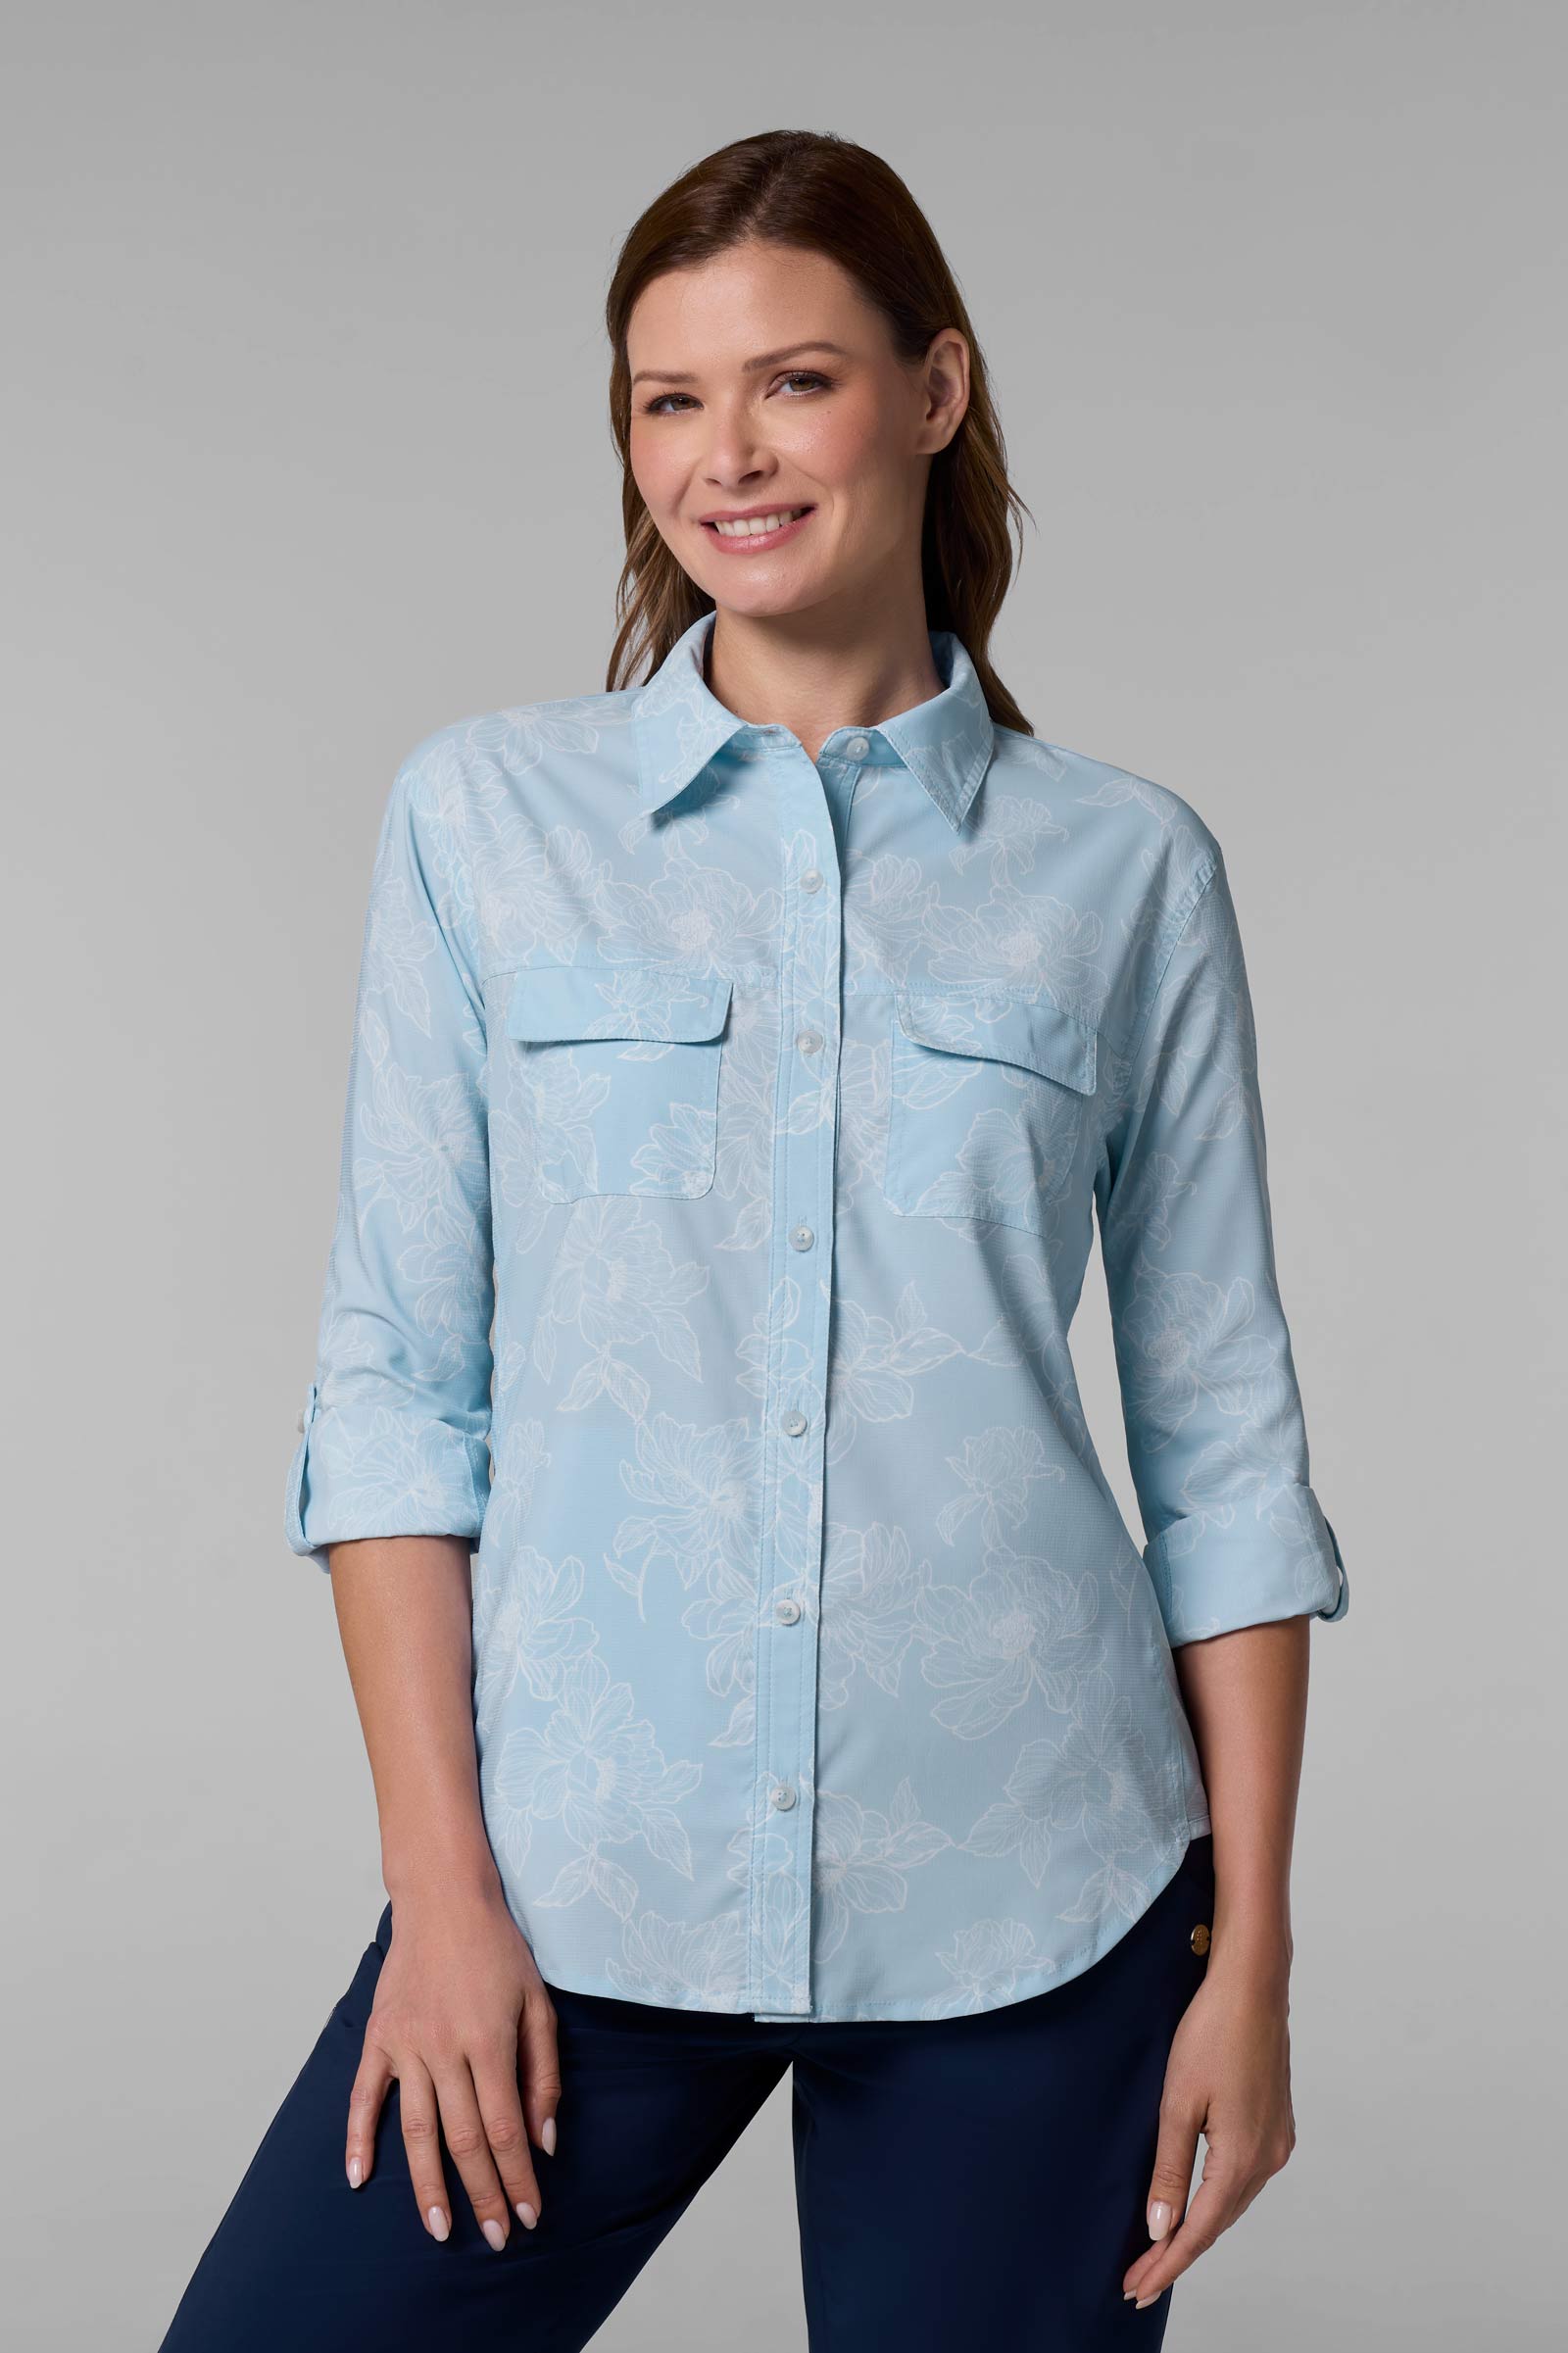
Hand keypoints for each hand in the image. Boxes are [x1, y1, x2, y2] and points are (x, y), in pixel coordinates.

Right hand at [344, 1882, 560, 2249]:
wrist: (444, 1899)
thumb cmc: (500, 1950)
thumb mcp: (538, 2003)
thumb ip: (543, 2073)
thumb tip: (544, 2140)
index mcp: (490, 2042)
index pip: (505, 2130)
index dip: (518, 2179)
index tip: (530, 2215)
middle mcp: (445, 2049)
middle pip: (463, 2141)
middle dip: (482, 2196)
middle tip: (496, 2239)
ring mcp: (406, 2045)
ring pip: (415, 2132)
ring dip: (426, 2187)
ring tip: (439, 2232)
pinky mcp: (378, 2037)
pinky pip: (363, 2096)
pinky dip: (357, 2139)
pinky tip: (358, 2178)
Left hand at [1121, 1962, 1295, 2309]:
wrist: (1253, 1987)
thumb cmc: (1212, 2033)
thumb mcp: (1179, 2101)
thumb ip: (1170, 2169)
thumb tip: (1161, 2227)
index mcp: (1242, 2157)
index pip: (1199, 2229)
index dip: (1166, 2263)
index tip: (1137, 2288)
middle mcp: (1268, 2158)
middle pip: (1217, 2222)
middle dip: (1176, 2252)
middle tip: (1138, 2279)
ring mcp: (1277, 2142)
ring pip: (1232, 2202)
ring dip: (1198, 2227)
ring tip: (1160, 2252)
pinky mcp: (1276, 2125)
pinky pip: (1243, 2178)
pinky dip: (1216, 2199)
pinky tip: (1196, 2205)